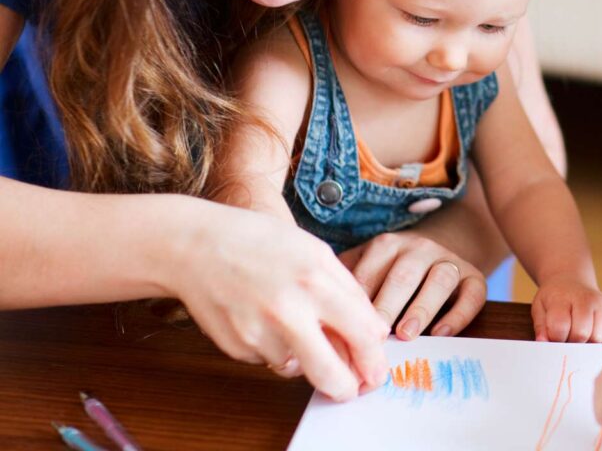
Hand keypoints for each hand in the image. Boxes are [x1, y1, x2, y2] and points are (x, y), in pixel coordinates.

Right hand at [165, 200, 389, 401]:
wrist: (196, 246)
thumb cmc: (259, 241)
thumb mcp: (314, 250)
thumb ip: (346, 290)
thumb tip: (371, 332)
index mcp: (315, 279)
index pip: (363, 333)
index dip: (374, 357)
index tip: (377, 367)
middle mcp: (289, 310)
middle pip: (333, 375)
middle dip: (349, 388)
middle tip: (354, 387)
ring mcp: (260, 333)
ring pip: (300, 368)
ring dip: (306, 356)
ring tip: (291, 320)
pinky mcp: (238, 348)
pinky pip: (270, 360)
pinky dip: (276, 348)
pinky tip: (264, 317)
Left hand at [339, 232, 486, 339]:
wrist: (442, 248)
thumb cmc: (393, 269)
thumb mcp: (368, 265)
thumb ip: (349, 283)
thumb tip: (321, 320)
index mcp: (387, 245)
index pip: (370, 272)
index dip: (357, 303)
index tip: (345, 330)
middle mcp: (418, 248)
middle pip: (403, 275)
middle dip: (387, 306)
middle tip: (375, 336)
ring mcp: (448, 260)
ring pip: (439, 280)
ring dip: (422, 308)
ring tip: (407, 334)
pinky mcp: (474, 276)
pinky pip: (471, 294)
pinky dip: (459, 314)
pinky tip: (442, 333)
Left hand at [531, 275, 601, 341]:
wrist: (571, 281)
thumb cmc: (555, 298)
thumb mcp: (540, 308)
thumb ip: (541, 326)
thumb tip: (542, 342)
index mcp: (562, 297)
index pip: (560, 327)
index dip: (555, 338)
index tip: (553, 338)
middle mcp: (586, 298)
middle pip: (581, 334)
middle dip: (572, 342)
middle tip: (566, 337)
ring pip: (597, 338)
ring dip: (586, 343)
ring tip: (577, 332)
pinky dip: (598, 340)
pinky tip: (590, 329)